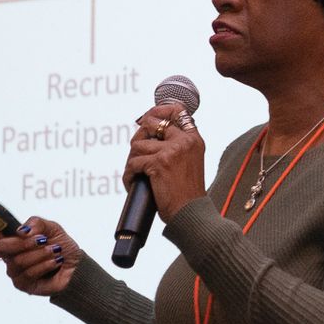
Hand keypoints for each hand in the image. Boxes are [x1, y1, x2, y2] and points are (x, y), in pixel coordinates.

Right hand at [0, 215, 76, 296]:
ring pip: (18, 260)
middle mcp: (10, 256)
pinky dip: (44, 265)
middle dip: (23, 243)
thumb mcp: (52, 227)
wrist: (76, 267)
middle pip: (2, 247)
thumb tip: (21, 231)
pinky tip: (54, 263)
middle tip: (41, 240)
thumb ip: (36, 223)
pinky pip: (28, 273)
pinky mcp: (22, 284)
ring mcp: (15, 271)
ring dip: (40, 254)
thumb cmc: (61, 246)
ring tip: (54, 252)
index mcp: (14, 240)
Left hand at [125, 103, 207, 220]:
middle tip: (136, 153)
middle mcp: (185, 141)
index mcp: (194, 140)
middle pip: (152, 123)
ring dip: (132, 161)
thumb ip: (177, 148)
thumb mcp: (189, 164)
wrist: (191, 214)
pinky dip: (129, 175)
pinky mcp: (159, 163)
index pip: (178, 111)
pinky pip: (133, 163)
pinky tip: (132, 183)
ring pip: (138, 145)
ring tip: (135, 174)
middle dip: (139, 137)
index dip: (159, 110)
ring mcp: (172, 151)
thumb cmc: (187, 194)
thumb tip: (149, 137)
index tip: (147, 119)